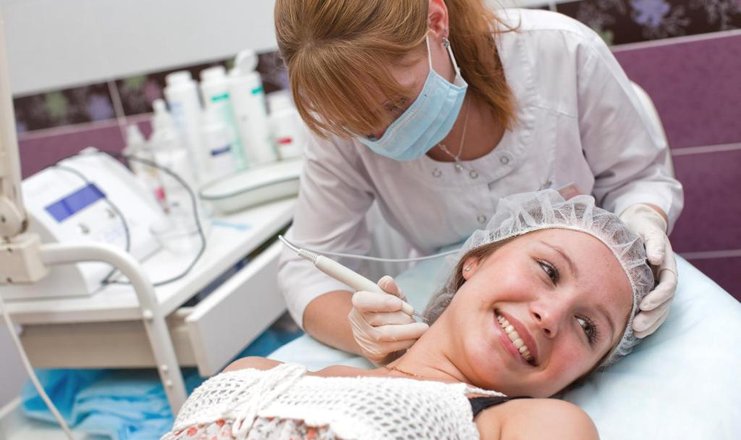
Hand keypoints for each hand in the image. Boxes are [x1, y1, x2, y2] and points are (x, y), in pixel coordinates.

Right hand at [348, 275, 428, 364]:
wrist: (387, 337)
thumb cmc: (391, 312)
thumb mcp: (393, 297)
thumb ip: (391, 288)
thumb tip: (388, 282)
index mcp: (359, 303)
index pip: (362, 301)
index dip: (381, 302)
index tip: (398, 303)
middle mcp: (358, 322)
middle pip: (380, 318)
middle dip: (403, 317)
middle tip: (413, 316)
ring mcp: (365, 339)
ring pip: (388, 334)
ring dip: (409, 330)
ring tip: (421, 328)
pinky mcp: (373, 353)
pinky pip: (393, 347)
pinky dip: (409, 341)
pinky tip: (416, 338)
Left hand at [619, 204, 677, 337]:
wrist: (636, 225)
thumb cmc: (640, 227)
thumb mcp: (648, 230)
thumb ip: (654, 242)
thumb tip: (655, 258)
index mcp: (666, 265)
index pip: (668, 285)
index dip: (658, 297)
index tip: (644, 305)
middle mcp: (664, 278)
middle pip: (665, 302)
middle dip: (652, 316)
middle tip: (637, 328)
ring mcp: (656, 285)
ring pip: (659, 309)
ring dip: (650, 323)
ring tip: (636, 333)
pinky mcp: (646, 290)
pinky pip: (650, 309)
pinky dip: (645, 320)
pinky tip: (633, 331)